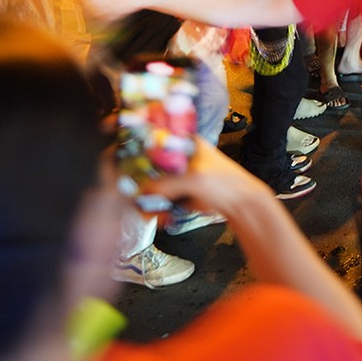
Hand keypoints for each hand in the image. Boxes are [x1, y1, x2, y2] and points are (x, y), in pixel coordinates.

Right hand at [145, 138, 277, 221]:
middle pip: (146, 167)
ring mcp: (176, 175)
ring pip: (150, 186)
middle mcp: (176, 156)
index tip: (122, 165)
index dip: (135, 151)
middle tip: (133, 199)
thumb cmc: (223, 182)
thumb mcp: (194, 179)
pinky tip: (160, 219)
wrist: (240, 204)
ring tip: (151, 216)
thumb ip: (166, 184)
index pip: (151, 141)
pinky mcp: (177, 192)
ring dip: (147, 202)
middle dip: (138, 184)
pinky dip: (155, 210)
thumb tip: (141, 193)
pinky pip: (158, 200)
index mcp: (183, 142)